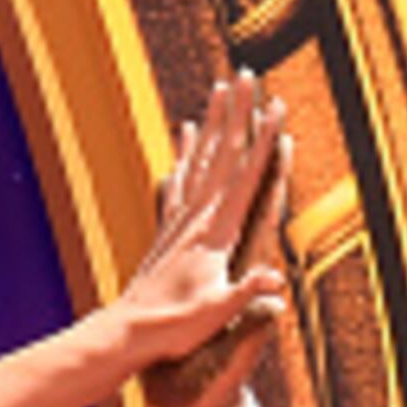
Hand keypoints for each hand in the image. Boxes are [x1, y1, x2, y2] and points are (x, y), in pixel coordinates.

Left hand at [114, 70, 292, 376]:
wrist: (128, 332)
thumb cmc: (176, 327)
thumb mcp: (217, 313)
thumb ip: (247, 293)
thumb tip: (278, 281)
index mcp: (217, 231)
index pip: (246, 174)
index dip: (264, 138)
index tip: (277, 106)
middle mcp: (198, 217)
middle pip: (223, 153)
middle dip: (238, 113)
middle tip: (246, 74)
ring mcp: (181, 220)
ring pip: (201, 158)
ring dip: (214, 123)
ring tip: (218, 89)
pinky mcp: (168, 228)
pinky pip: (179, 179)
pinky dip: (186, 153)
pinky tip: (186, 135)